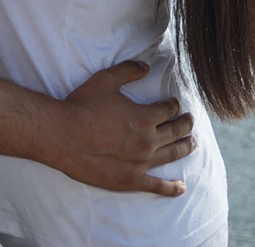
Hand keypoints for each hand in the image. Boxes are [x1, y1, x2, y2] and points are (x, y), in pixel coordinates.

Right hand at [50, 61, 197, 195]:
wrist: (62, 136)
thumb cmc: (82, 106)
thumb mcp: (105, 80)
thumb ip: (128, 70)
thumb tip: (147, 66)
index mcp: (145, 117)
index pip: (169, 109)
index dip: (174, 104)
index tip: (174, 102)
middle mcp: (148, 141)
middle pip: (176, 131)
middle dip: (185, 124)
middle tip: (190, 121)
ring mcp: (141, 163)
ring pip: (172, 155)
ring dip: (185, 147)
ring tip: (193, 143)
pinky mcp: (130, 180)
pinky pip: (157, 186)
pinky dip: (171, 188)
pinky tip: (181, 188)